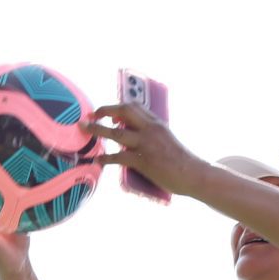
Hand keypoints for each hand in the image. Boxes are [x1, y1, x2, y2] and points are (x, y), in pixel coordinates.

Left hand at [88, 100, 210, 198]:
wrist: (194, 174)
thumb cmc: (182, 161)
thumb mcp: (167, 141)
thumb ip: (153, 137)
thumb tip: (135, 141)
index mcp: (157, 124)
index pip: (134, 106)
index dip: (118, 106)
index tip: (108, 114)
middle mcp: (150, 130)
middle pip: (124, 111)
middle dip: (104, 110)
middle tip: (91, 115)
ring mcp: (146, 144)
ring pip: (116, 133)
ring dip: (97, 130)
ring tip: (84, 129)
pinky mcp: (143, 161)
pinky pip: (119, 157)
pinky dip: (106, 158)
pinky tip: (98, 159)